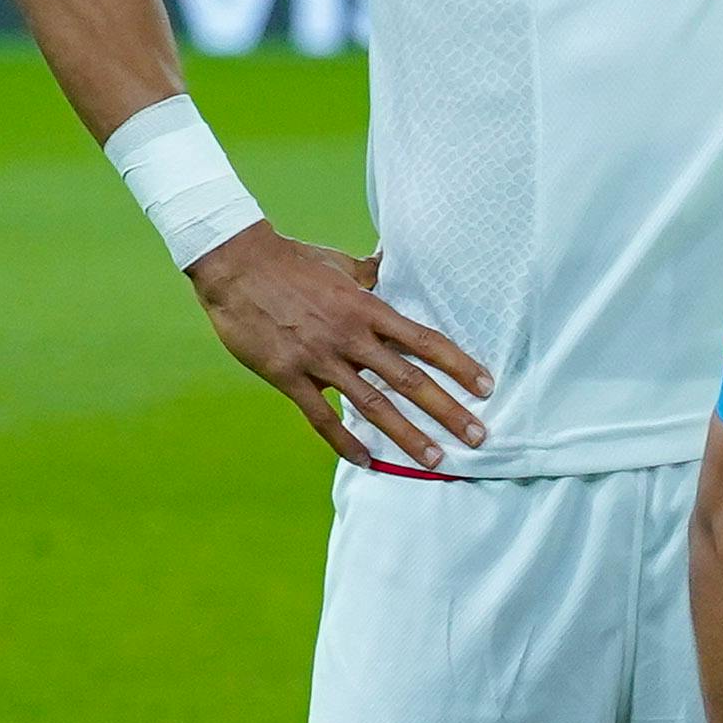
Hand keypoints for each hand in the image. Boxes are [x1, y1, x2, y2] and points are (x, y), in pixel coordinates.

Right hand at [196, 227, 490, 471]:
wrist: (235, 264)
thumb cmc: (292, 262)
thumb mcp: (341, 264)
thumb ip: (370, 274)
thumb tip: (390, 263)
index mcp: (368, 309)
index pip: (425, 341)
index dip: (459, 365)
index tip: (487, 387)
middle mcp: (351, 336)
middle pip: (409, 379)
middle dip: (447, 411)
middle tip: (477, 437)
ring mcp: (319, 359)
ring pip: (372, 404)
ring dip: (406, 435)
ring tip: (434, 460)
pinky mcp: (287, 375)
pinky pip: (320, 416)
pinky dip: (344, 441)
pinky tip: (366, 460)